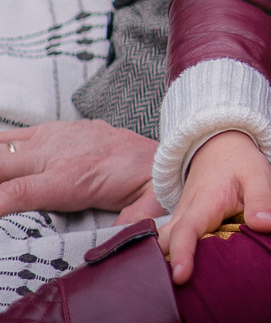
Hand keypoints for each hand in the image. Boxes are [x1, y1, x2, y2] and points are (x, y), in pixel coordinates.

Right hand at [0, 119, 155, 220]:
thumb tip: (123, 236)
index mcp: (72, 178)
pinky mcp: (51, 130)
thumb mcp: (146, 204)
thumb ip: (134, 221)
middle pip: (1, 166)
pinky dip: (0, 149)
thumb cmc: (144, 182)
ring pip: (3, 149)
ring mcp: (52, 138)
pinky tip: (0, 160)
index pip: (19, 192)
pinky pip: (11, 136)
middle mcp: (56, 154)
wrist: (157, 154)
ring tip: (2, 184)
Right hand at [158, 130, 270, 283]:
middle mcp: (185, 213)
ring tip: (169, 287)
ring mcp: (180, 218)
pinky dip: (167, 255)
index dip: (182, 254)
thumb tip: (265, 226)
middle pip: (165, 243)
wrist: (221, 146)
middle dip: (162, 265)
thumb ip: (261, 200)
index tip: (181, 275)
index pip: (186, 231)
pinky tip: (173, 272)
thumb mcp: (258, 175)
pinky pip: (169, 241)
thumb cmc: (241, 162)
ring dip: (162, 261)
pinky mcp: (182, 222)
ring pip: (162, 243)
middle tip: (169, 290)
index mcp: (203, 203)